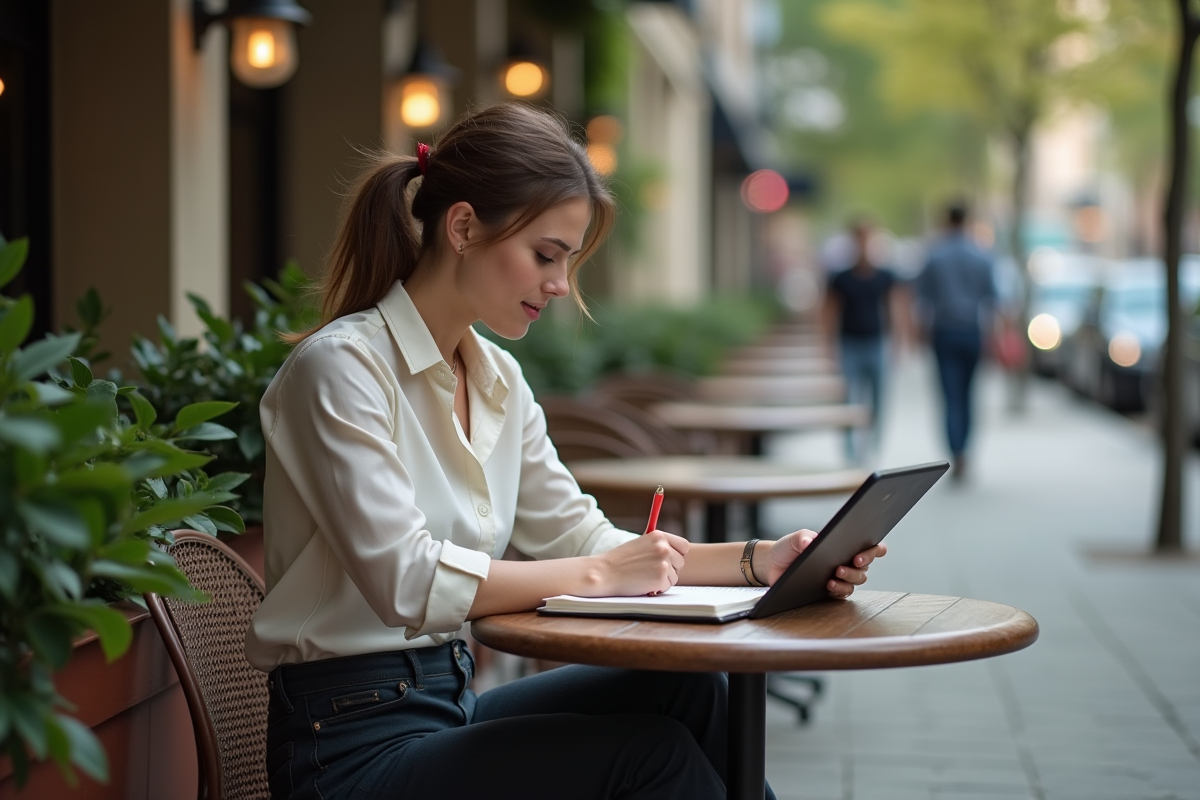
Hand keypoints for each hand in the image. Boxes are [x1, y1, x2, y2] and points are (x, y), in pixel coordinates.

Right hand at [593, 530, 688, 596]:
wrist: (605, 572)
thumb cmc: (620, 560)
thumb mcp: (641, 544)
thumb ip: (658, 546)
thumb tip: (676, 555)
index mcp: (659, 536)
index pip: (683, 546)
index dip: (677, 554)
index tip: (670, 560)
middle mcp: (664, 547)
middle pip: (680, 562)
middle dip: (670, 569)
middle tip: (651, 571)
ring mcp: (663, 563)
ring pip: (675, 576)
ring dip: (663, 579)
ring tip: (645, 576)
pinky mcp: (661, 578)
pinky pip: (667, 587)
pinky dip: (657, 588)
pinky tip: (643, 583)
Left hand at [763, 531, 886, 598]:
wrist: (774, 565)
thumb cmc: (789, 548)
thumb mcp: (794, 539)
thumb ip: (802, 537)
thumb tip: (810, 542)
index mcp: (843, 546)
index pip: (870, 547)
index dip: (874, 550)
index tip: (862, 552)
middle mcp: (846, 562)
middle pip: (865, 566)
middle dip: (861, 564)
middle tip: (853, 561)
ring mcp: (840, 577)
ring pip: (857, 580)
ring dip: (850, 577)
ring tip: (836, 574)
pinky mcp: (830, 591)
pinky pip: (843, 593)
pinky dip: (839, 590)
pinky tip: (829, 585)